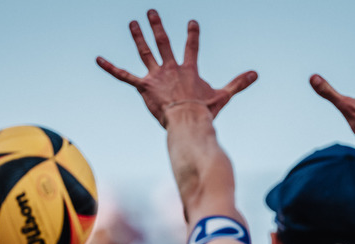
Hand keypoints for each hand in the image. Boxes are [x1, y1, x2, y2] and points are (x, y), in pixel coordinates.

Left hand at [96, 9, 256, 127]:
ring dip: (138, 36)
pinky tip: (97, 59)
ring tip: (132, 23)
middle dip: (157, 26)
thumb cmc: (205, 112)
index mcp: (189, 69)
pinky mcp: (144, 86)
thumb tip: (256, 74)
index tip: (191, 22)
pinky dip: (110, 67)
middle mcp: (171, 68)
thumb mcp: (223, 96)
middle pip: (163, 42)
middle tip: (151, 11)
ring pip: (145, 52)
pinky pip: (124, 75)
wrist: (188, 120)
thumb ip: (238, 83)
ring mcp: (156, 76)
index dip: (192, 34)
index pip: (191, 47)